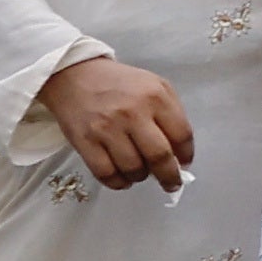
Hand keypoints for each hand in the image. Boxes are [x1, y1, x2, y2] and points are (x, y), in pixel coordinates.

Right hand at [41, 57, 194, 191]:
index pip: (181, 135)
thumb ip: (172, 114)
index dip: (186, 155)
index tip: (185, 165)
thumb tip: (181, 152)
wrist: (75, 76)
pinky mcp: (85, 142)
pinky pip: (105, 173)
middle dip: (169, 176)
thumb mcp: (155, 86)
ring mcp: (107, 129)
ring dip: (141, 177)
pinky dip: (118, 183)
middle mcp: (133, 114)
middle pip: (159, 156)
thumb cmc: (121, 84)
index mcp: (155, 97)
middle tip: (171, 183)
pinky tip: (123, 179)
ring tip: (141, 174)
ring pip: (133, 168)